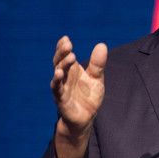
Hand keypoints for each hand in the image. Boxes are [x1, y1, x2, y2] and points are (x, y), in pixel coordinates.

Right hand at [50, 36, 106, 157]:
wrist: (86, 118)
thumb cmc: (89, 97)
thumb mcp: (96, 79)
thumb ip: (97, 64)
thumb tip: (101, 45)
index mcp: (72, 71)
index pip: (65, 56)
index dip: (63, 47)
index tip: (65, 38)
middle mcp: (64, 78)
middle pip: (59, 62)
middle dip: (62, 53)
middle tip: (68, 44)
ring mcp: (61, 88)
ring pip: (58, 74)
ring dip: (62, 65)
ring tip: (69, 56)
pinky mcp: (61, 100)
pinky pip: (57, 89)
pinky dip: (57, 82)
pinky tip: (58, 74)